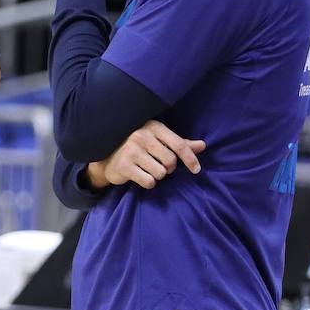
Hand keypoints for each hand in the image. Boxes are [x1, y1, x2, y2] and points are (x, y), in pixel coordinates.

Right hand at [87, 120, 204, 189]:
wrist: (107, 158)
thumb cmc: (138, 148)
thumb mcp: (158, 141)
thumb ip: (179, 144)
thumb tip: (202, 146)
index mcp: (152, 127)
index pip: (178, 144)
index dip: (190, 159)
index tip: (196, 170)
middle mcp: (141, 136)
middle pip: (170, 161)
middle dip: (168, 168)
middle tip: (158, 165)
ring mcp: (131, 150)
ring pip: (160, 173)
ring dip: (157, 175)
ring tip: (147, 169)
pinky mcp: (124, 166)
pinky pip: (149, 181)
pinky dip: (148, 182)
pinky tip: (140, 176)